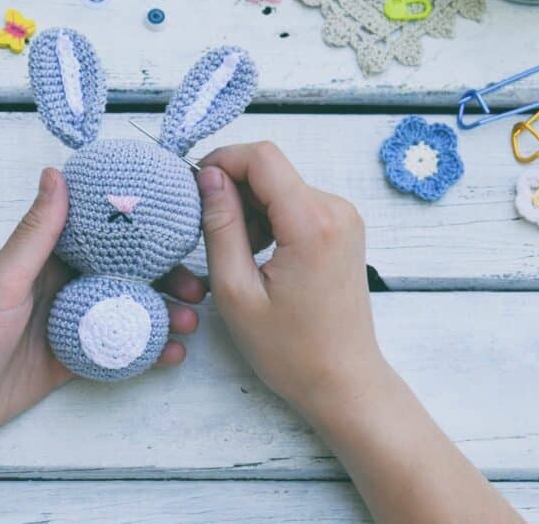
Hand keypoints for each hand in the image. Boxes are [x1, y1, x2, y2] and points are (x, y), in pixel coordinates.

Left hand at [0, 168, 202, 452]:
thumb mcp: (3, 279)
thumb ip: (36, 233)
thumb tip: (57, 173)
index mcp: (44, 258)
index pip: (101, 235)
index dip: (141, 230)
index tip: (179, 227)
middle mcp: (60, 285)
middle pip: (124, 274)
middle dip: (163, 277)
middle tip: (197, 286)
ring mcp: (68, 324)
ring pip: (126, 312)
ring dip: (161, 315)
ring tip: (191, 322)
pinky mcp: (69, 361)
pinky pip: (116, 352)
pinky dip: (146, 353)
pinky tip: (171, 356)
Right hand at [193, 142, 384, 418]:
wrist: (343, 381)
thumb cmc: (290, 350)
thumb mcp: (236, 291)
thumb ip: (220, 226)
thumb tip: (209, 177)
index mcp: (312, 223)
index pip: (262, 157)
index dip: (222, 162)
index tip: (195, 188)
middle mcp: (336, 210)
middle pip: (270, 170)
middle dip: (234, 192)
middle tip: (212, 235)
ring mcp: (344, 218)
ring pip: (280, 185)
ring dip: (250, 209)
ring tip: (240, 256)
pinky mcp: (342, 228)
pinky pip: (295, 203)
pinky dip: (270, 219)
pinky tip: (261, 257)